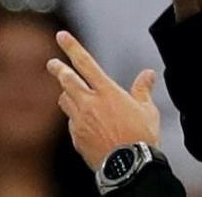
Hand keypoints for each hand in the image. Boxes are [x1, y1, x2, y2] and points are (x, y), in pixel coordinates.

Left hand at [46, 31, 159, 169]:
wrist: (129, 166)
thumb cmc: (141, 137)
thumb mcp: (147, 110)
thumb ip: (143, 90)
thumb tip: (148, 74)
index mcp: (107, 91)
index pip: (85, 62)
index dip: (71, 47)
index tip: (61, 35)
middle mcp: (89, 103)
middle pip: (66, 79)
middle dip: (57, 68)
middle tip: (52, 63)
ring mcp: (80, 121)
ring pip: (65, 101)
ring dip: (66, 95)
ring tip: (70, 94)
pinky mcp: (76, 137)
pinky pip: (71, 123)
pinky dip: (75, 119)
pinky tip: (84, 124)